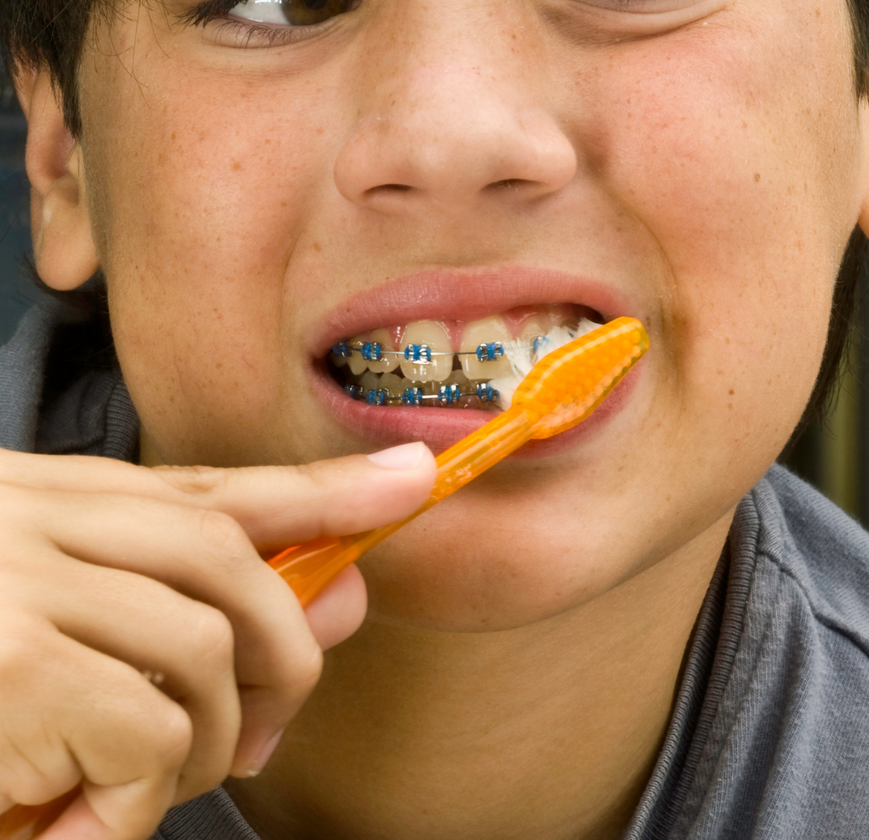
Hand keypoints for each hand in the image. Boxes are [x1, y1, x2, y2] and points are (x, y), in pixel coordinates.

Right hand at [0, 444, 435, 838]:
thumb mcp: (51, 641)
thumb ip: (177, 613)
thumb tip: (342, 598)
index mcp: (30, 502)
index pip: (200, 487)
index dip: (317, 492)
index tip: (410, 482)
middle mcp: (24, 519)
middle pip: (225, 556)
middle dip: (278, 654)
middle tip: (255, 747)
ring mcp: (17, 584)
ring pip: (208, 651)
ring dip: (199, 749)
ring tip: (121, 798)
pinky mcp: (16, 669)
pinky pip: (155, 734)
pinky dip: (137, 801)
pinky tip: (72, 823)